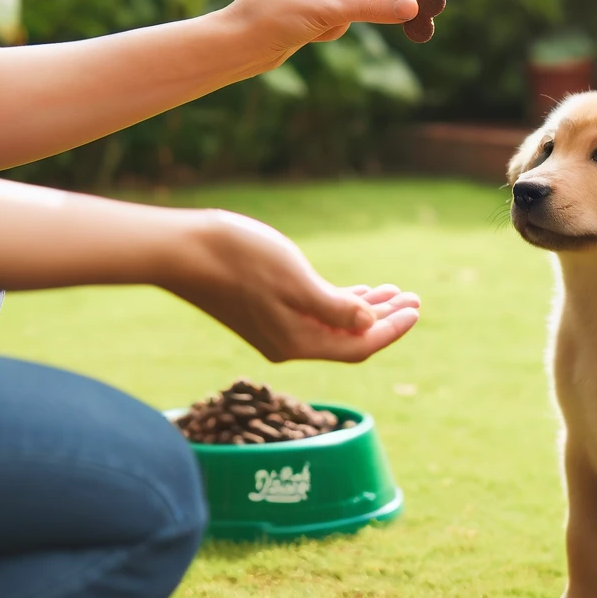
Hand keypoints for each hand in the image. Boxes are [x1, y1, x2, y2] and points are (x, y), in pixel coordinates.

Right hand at [162, 209, 419, 362]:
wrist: (180, 250)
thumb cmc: (239, 259)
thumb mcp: (297, 281)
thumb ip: (336, 308)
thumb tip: (370, 324)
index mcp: (297, 341)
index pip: (358, 347)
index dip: (391, 330)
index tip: (416, 309)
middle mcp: (287, 343)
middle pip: (349, 340)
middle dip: (385, 320)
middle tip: (415, 299)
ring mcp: (273, 328)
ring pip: (332, 326)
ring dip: (364, 309)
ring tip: (393, 292)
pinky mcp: (262, 311)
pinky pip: (313, 315)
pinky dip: (338, 303)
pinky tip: (354, 291)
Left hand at [221, 0, 420, 72]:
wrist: (240, 48)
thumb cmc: (273, 19)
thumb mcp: (328, 11)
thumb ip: (373, 6)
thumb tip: (411, 7)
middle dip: (350, 0)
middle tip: (330, 14)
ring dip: (341, 16)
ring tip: (312, 23)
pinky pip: (344, 8)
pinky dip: (333, 24)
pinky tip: (307, 31)